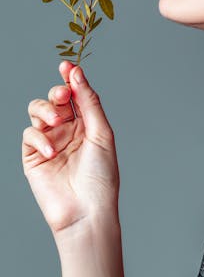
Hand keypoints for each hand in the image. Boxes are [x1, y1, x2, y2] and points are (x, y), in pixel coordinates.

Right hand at [22, 61, 119, 234]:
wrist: (86, 211)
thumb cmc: (101, 176)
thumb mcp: (101, 133)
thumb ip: (88, 102)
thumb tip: (77, 74)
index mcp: (87, 124)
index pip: (75, 94)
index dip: (70, 78)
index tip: (66, 65)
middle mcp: (68, 130)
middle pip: (55, 98)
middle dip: (57, 92)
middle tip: (63, 95)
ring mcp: (49, 142)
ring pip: (37, 111)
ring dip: (45, 110)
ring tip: (57, 122)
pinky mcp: (33, 156)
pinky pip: (29, 134)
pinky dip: (39, 138)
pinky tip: (52, 152)